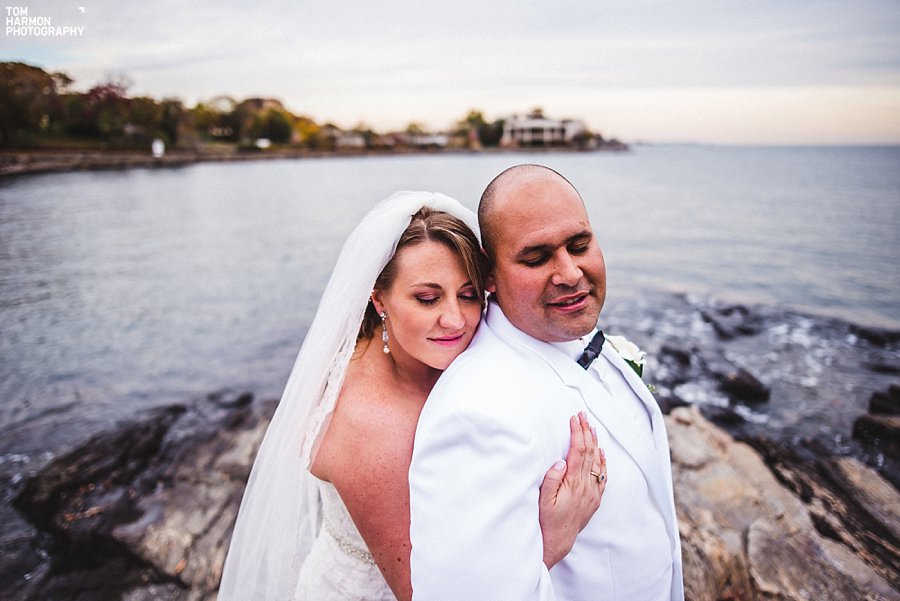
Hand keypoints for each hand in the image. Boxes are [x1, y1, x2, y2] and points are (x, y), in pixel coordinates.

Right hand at [538, 411, 606, 567]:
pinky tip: (601, 452)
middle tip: (583, 415)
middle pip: (589, 452)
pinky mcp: (594, 499)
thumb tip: (561, 461)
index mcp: (573, 482)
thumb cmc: (547, 520)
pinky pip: (602, 476)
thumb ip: (552, 479)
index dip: (577, 432)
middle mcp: (586, 485)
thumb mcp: (543, 500)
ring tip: (592, 427)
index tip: (574, 418)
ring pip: (597, 461)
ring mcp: (592, 492)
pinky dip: (602, 461)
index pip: (578, 450)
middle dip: (586, 431)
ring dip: (595, 442)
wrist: (558, 541)